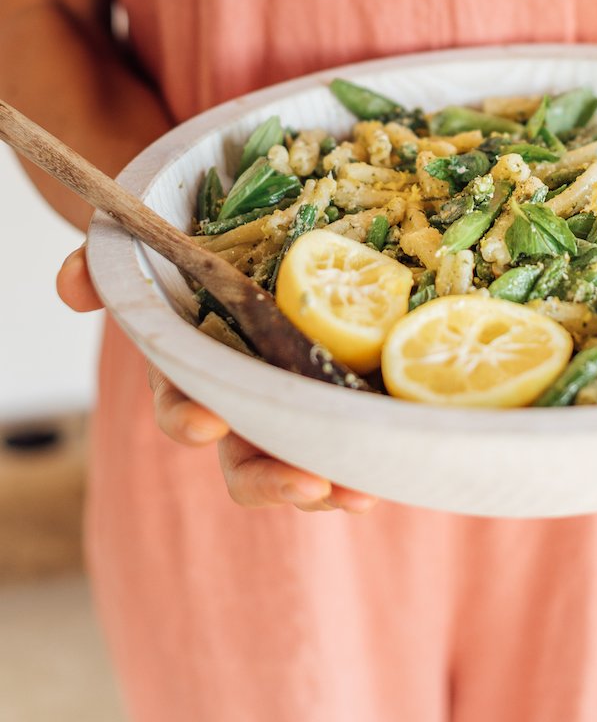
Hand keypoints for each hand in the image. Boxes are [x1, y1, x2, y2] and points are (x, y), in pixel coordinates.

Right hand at [57, 246, 377, 514]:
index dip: (189, 418)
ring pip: (307, 455)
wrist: (250, 226)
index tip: (205, 422)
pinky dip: (373, 446)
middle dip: (271, 479)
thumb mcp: (153, 247)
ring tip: (359, 495)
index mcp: (195, 367)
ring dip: (329, 481)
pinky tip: (398, 459)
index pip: (182, 405)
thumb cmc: (199, 245)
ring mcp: (295, 396)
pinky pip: (355, 426)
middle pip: (248, 459)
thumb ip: (108, 264)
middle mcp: (244, 396)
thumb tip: (72, 284)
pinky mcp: (343, 387)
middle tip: (308, 486)